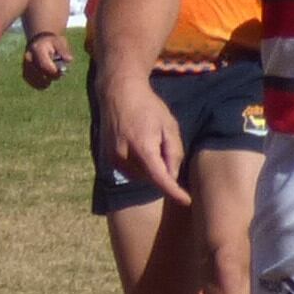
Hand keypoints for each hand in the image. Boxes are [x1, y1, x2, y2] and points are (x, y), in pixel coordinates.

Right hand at [20, 25, 71, 89]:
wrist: (39, 41)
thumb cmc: (52, 43)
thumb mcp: (59, 42)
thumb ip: (63, 51)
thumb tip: (69, 59)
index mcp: (37, 49)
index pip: (44, 65)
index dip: (53, 72)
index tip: (61, 72)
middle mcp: (28, 58)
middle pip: (39, 74)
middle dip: (51, 77)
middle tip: (58, 74)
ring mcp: (25, 66)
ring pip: (36, 81)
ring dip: (46, 81)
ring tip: (51, 75)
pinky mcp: (25, 73)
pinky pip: (33, 83)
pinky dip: (41, 84)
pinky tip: (46, 80)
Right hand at [97, 76, 186, 206]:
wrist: (118, 93)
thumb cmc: (148, 106)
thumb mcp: (169, 125)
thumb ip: (174, 152)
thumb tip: (173, 176)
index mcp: (142, 147)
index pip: (160, 178)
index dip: (174, 192)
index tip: (186, 200)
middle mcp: (124, 156)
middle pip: (150, 178)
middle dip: (162, 171)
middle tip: (164, 147)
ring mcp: (113, 158)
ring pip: (140, 176)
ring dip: (150, 169)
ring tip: (150, 144)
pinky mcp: (107, 158)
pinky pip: (129, 171)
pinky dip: (139, 166)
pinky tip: (140, 147)